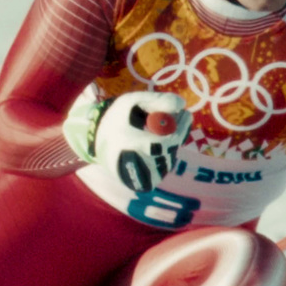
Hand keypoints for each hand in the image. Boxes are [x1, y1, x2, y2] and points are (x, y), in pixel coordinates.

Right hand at [64, 91, 191, 191]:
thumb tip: (182, 105)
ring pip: (169, 158)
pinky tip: (153, 148)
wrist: (99, 145)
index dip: (179, 128)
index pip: (163, 142)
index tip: (186, 113)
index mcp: (127, 143)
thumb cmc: (117, 120)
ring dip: (171, 143)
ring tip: (156, 133)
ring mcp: (142, 177)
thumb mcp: (131, 102)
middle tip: (183, 117)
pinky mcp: (147, 185)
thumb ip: (156, 100)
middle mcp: (134, 164)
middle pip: (168, 151)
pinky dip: (165, 154)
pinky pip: (165, 166)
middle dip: (179, 132)